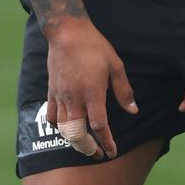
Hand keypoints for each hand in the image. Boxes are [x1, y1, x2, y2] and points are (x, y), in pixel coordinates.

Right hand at [45, 17, 137, 158]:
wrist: (67, 31)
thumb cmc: (94, 46)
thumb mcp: (115, 64)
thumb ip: (124, 90)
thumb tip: (133, 110)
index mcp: (93, 92)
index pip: (99, 125)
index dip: (106, 141)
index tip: (111, 151)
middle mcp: (75, 97)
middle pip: (78, 133)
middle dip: (87, 148)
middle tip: (96, 153)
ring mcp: (61, 95)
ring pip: (64, 128)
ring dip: (74, 140)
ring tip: (83, 144)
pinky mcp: (52, 90)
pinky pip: (52, 115)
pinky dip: (59, 126)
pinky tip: (66, 126)